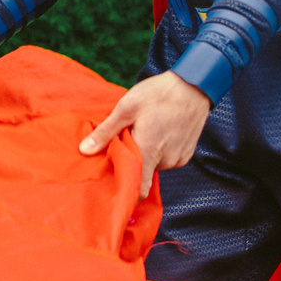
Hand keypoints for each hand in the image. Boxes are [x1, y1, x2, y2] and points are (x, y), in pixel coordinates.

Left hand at [81, 72, 210, 196]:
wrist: (194, 86)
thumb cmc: (159, 94)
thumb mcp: (126, 107)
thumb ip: (106, 132)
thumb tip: (85, 150)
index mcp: (148, 152)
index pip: (138, 190)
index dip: (126, 194)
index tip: (113, 189)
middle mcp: (165, 161)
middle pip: (143, 174)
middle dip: (132, 162)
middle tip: (124, 142)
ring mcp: (178, 159)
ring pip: (154, 165)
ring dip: (146, 154)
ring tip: (142, 132)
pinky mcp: (187, 154)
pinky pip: (167, 159)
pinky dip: (159, 151)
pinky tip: (156, 132)